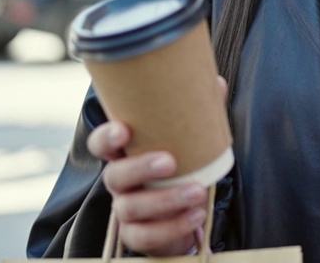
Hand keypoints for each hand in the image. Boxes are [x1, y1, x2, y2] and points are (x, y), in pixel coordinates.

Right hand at [87, 76, 227, 256]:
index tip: (124, 130)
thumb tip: (217, 84)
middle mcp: (120, 182)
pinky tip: (196, 214)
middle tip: (171, 162)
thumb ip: (199, 116)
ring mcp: (125, 210)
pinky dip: (173, 226)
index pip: (101, 144)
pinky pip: (146, 235)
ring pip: (131, 207)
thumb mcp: (190, 143)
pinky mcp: (137, 235)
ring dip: (166, 199)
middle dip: (140, 168)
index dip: (106, 137)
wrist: (187, 214)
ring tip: (197, 192)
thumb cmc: (183, 170)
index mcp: (126, 155)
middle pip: (114, 175)